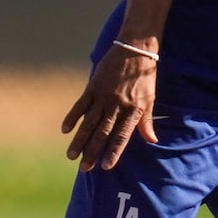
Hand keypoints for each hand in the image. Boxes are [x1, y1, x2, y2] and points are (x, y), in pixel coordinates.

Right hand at [62, 45, 160, 170]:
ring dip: (80, 140)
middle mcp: (117, 105)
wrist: (136, 49)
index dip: (114, 152)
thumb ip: (147, 121)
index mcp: (133, 110)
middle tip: (84, 168)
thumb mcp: (150, 98)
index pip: (122, 136)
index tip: (106, 167)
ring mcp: (103, 96)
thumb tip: (152, 140)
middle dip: (92, 152)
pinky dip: (72, 117)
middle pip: (102, 133)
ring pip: (89, 122)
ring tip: (71, 156)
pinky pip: (80, 104)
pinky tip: (65, 130)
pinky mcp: (93, 86)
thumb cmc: (145, 76)